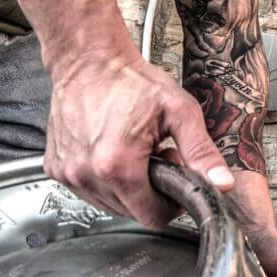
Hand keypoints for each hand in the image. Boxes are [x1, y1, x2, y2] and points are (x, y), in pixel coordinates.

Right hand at [43, 49, 235, 227]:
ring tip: (132, 152)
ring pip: (108, 205)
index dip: (170, 203)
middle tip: (154, 156)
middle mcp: (87, 173)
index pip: (152, 217)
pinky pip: (87, 191)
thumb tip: (221, 184)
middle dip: (148, 191)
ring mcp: (68, 173)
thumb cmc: (129, 80)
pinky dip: (102, 179)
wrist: (88, 59)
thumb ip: (201, 152)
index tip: (171, 174)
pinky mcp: (55, 168)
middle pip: (130, 212)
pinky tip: (108, 151)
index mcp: (118, 165)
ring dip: (125, 187)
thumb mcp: (178, 111)